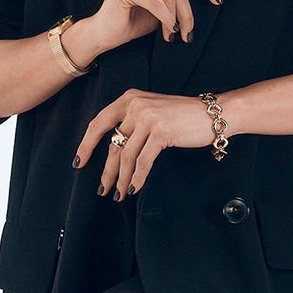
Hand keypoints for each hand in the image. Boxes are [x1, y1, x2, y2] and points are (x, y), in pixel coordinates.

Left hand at [73, 89, 219, 198]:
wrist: (212, 114)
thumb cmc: (182, 116)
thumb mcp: (151, 112)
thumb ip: (131, 124)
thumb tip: (112, 150)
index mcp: (129, 99)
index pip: (99, 123)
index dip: (86, 145)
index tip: (79, 162)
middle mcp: (135, 106)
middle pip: (112, 143)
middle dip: (106, 170)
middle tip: (102, 189)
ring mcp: (148, 118)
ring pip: (126, 155)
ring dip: (121, 178)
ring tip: (119, 194)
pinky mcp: (161, 132)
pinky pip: (143, 161)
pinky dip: (137, 177)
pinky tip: (134, 188)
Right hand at [91, 0, 222, 51]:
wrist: (105, 33)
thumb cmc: (135, 18)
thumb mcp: (162, 1)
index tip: (218, 0)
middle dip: (188, 12)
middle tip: (190, 32)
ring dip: (177, 20)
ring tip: (174, 34)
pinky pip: (158, 4)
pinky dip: (167, 21)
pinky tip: (168, 32)